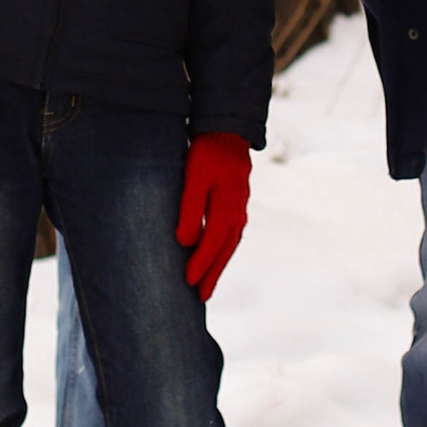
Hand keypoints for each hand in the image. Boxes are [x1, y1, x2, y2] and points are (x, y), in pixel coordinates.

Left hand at [177, 132, 251, 297]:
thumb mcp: (194, 178)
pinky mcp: (237, 202)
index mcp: (227, 209)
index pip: (212, 245)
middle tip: (202, 297)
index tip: (188, 283)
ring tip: (209, 283)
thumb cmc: (207, 153)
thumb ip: (190, 209)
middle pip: (225, 251)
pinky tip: (217, 254)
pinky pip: (232, 234)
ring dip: (219, 264)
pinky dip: (224, 249)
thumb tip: (186, 241)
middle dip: (213, 274)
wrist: (227, 129)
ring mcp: (240, 207)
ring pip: (230, 244)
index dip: (200, 265)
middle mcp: (238, 212)